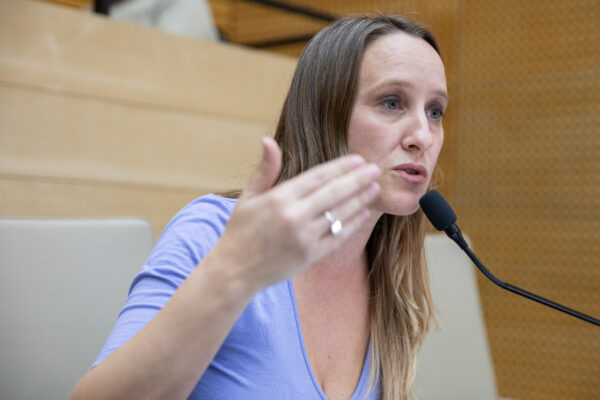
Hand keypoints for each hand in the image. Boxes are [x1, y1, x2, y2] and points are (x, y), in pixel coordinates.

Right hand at [209, 137, 380, 290]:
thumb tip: (268, 140)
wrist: (234, 271)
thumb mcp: (248, 196)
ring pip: (339, 214)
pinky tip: (363, 212)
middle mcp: (293, 216)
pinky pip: (337, 236)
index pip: (317, 177)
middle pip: (334, 193)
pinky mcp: (310, 256)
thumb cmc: (241, 230)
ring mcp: (304, 237)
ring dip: (360, 200)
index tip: (358, 159)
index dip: (340, 167)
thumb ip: (265, 169)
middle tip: (376, 169)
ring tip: (375, 188)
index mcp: (279, 198)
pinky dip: (352, 224)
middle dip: (358, 180)